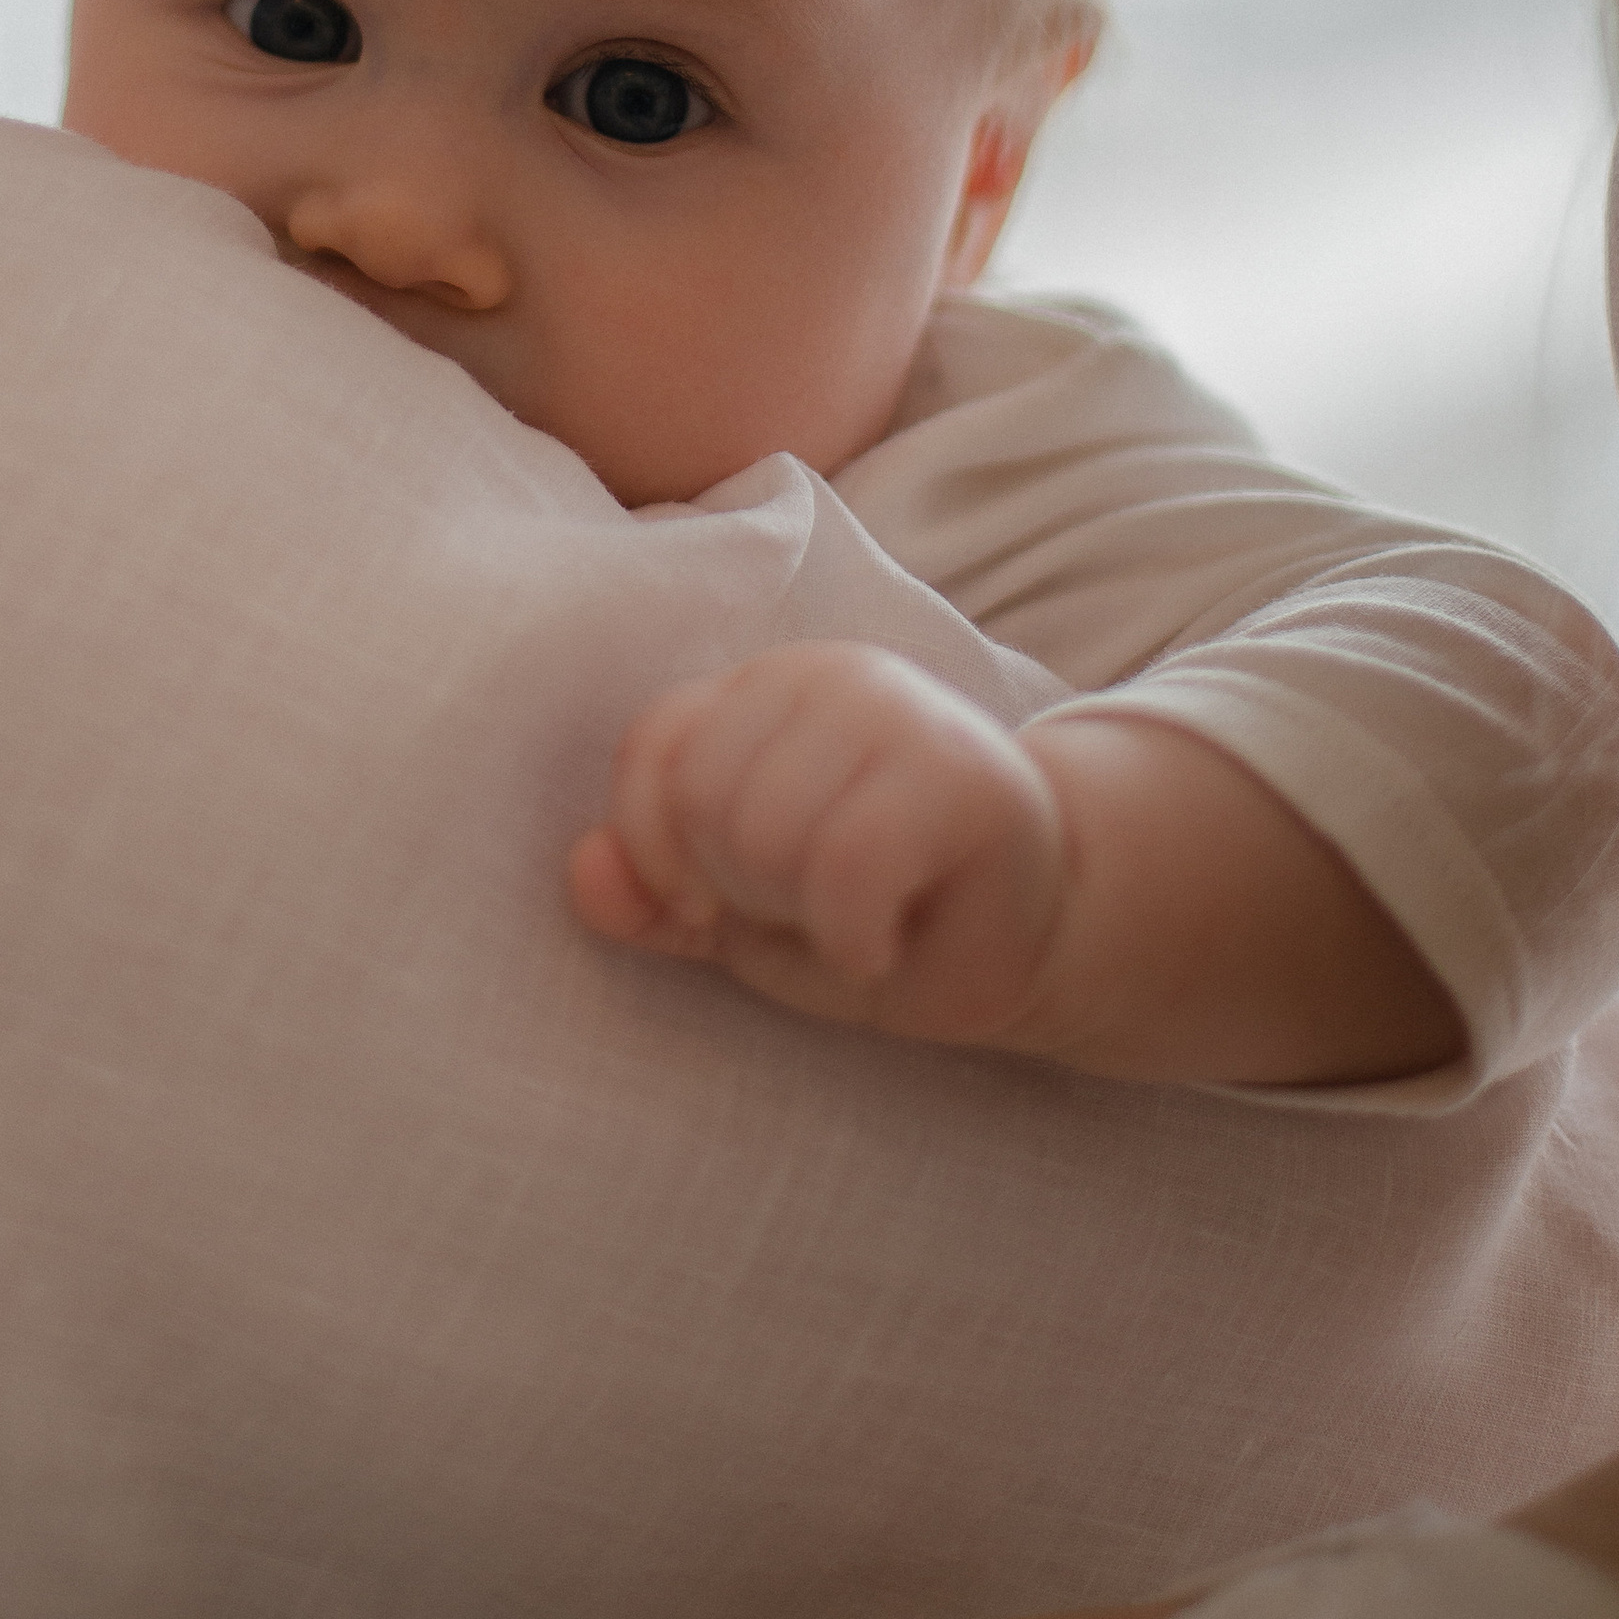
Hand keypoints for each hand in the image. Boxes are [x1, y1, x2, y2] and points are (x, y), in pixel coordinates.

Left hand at [566, 642, 1070, 1044]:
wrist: (1036, 938)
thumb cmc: (880, 916)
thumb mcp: (742, 917)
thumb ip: (656, 894)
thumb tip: (582, 873)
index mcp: (763, 689)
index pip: (657, 747)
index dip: (659, 852)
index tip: (711, 907)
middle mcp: (829, 675)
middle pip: (706, 798)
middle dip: (744, 890)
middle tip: (815, 907)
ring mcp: (903, 712)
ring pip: (766, 830)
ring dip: (801, 914)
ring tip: (857, 915)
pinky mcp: (967, 776)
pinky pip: (848, 864)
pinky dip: (850, 937)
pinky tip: (881, 943)